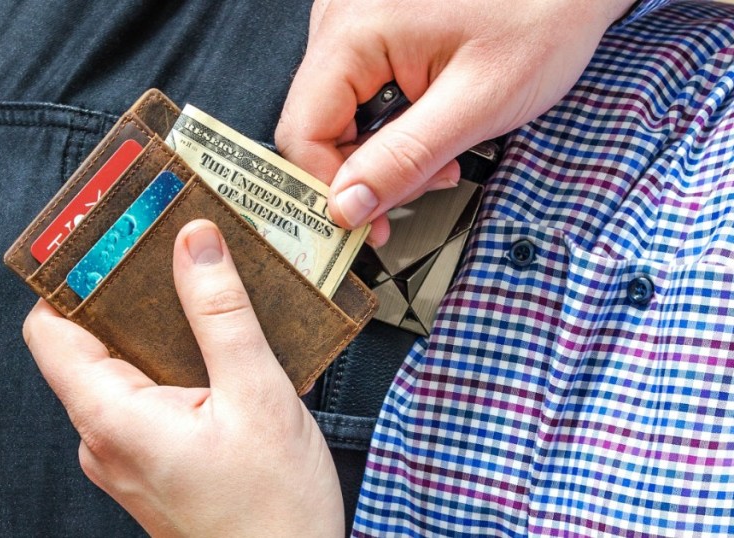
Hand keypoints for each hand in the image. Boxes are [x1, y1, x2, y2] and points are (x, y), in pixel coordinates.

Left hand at [23, 220, 342, 536]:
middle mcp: (104, 440)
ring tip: (202, 295)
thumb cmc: (272, 513)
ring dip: (157, 332)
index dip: (69, 279)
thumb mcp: (258, 396)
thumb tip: (194, 244)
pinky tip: (217, 352)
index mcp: (113, 418)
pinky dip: (172, 367)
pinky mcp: (148, 465)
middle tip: (167, 249)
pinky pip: (144, 400)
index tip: (103, 238)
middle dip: (126, 295)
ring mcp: (123, 456)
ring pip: (121, 371)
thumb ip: (220, 314)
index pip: (49, 331)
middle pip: (88, 344)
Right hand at [276, 0, 636, 244]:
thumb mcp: (479, 101)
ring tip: (442, 148)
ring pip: (337, 113)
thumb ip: (405, 158)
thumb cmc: (544, 15)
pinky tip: (431, 120)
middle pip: (317, 124)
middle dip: (366, 170)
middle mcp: (340, 17)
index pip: (303, 131)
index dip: (329, 188)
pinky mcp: (372, 26)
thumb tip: (346, 206)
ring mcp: (353, 19)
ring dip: (382, 149)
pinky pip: (358, 92)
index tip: (368, 226)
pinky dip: (391, 122)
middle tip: (429, 182)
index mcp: (353, 29)